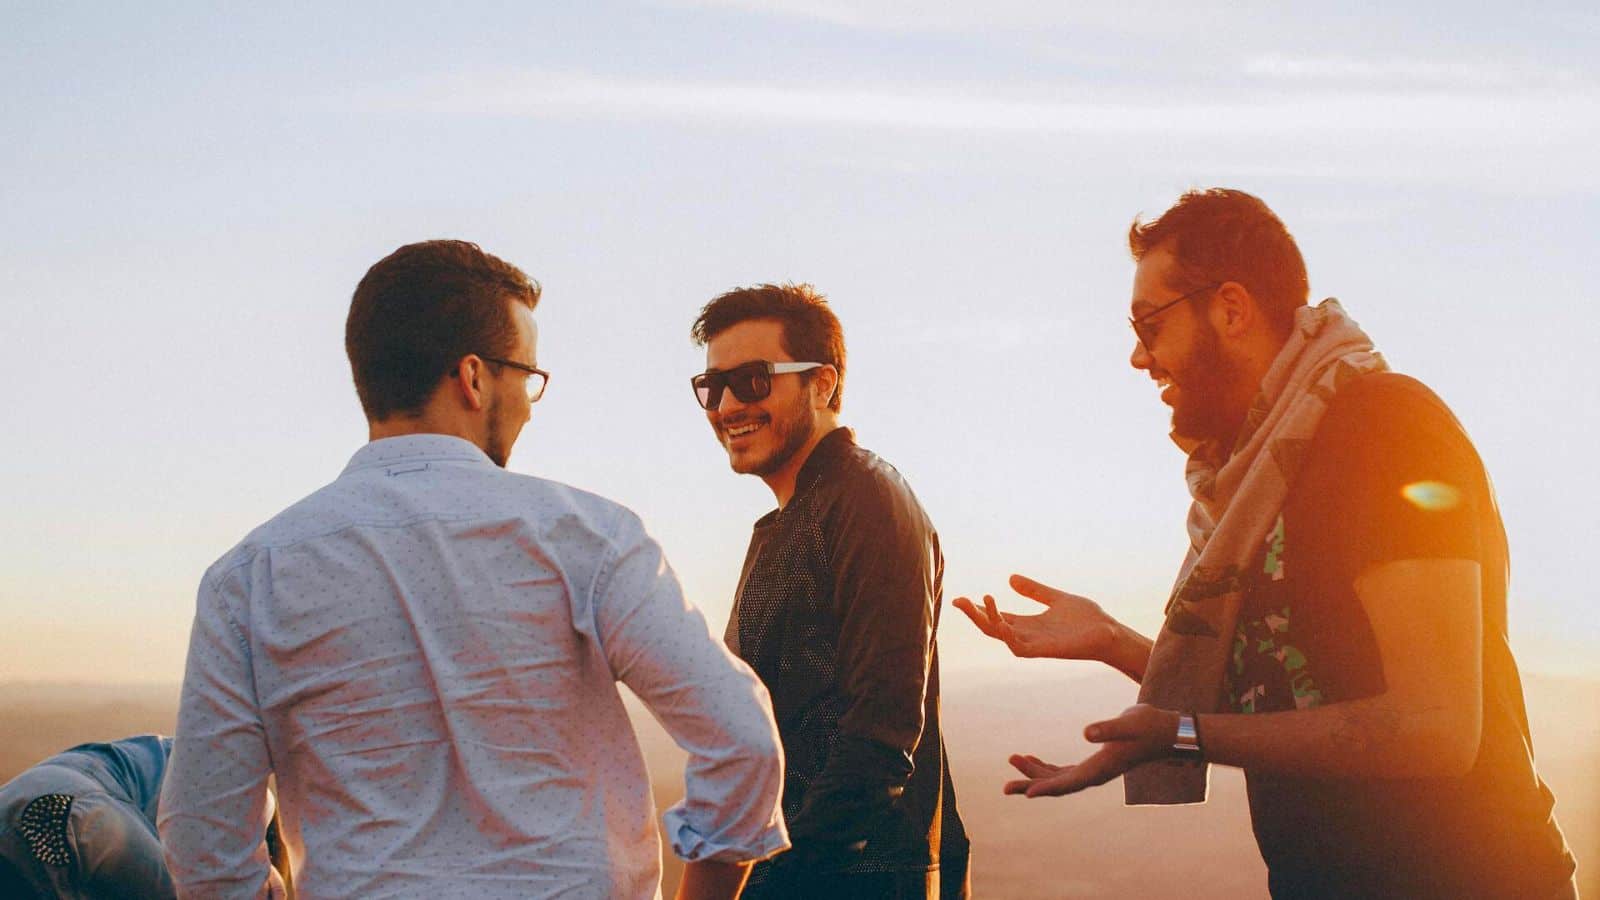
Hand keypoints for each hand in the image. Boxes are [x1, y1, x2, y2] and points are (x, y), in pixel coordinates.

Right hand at [952, 573, 1117, 660]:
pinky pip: (1018, 647)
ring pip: (1000, 636)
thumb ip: (1034, 590)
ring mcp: (1034, 644)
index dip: (979, 609)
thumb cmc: (1086, 619)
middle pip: (992, 627)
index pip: (996, 617)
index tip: (960, 598)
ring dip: (986, 621)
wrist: (1109, 633)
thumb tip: (1010, 578)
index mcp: (1028, 624)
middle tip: (958, 601)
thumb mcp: (1055, 598)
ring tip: (978, 603)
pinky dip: (1006, 635)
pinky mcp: (1043, 651)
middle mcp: (1027, 635)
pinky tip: (1000, 621)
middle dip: (974, 615)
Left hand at [1002, 704, 1177, 797]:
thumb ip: (1107, 728)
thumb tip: (1085, 733)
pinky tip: (1032, 758)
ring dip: (1035, 772)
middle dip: (1031, 784)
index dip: (1045, 788)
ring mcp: (1094, 769)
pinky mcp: (1095, 761)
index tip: (1024, 794)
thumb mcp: (1128, 723)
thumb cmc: (1149, 726)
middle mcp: (1095, 774)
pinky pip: (1064, 770)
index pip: (1067, 783)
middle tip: (1005, 787)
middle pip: (1057, 785)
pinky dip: (1047, 766)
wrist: (1167, 731)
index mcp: (1100, 769)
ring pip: (1058, 778)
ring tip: (1013, 760)